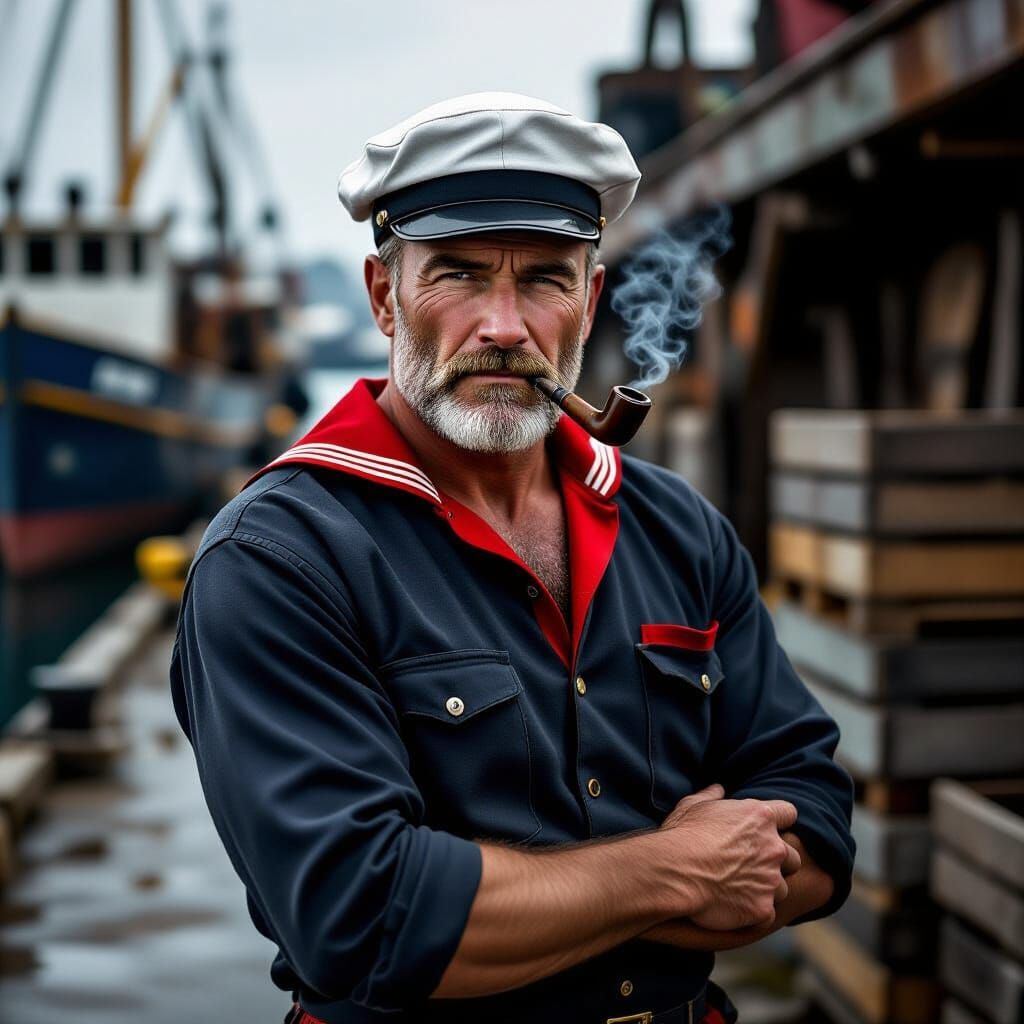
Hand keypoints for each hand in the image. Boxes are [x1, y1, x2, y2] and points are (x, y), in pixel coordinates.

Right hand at [656, 783, 798, 930]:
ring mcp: (770, 880)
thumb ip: (711, 796)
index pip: (788, 813)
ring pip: (781, 888)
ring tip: (739, 890)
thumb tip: (718, 789)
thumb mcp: (692, 805)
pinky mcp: (763, 908)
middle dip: (777, 862)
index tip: (763, 830)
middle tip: (751, 866)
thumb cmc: (682, 835)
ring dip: (765, 889)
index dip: (779, 822)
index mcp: (760, 817)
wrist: (675, 871)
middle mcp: (773, 848)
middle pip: (792, 857)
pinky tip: (733, 908)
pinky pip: (768, 913)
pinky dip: (754, 911)